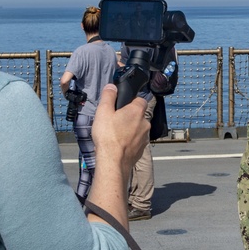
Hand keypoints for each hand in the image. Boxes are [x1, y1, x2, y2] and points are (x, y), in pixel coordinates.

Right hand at [85, 86, 149, 227]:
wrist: (113, 162)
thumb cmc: (108, 136)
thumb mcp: (103, 112)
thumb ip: (108, 96)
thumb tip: (112, 86)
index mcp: (137, 111)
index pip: (140, 99)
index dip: (130, 101)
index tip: (121, 106)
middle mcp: (145, 123)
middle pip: (138, 115)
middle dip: (129, 116)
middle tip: (114, 121)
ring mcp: (145, 137)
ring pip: (138, 128)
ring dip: (129, 129)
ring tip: (115, 135)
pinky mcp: (142, 149)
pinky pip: (136, 141)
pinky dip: (130, 141)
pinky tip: (119, 145)